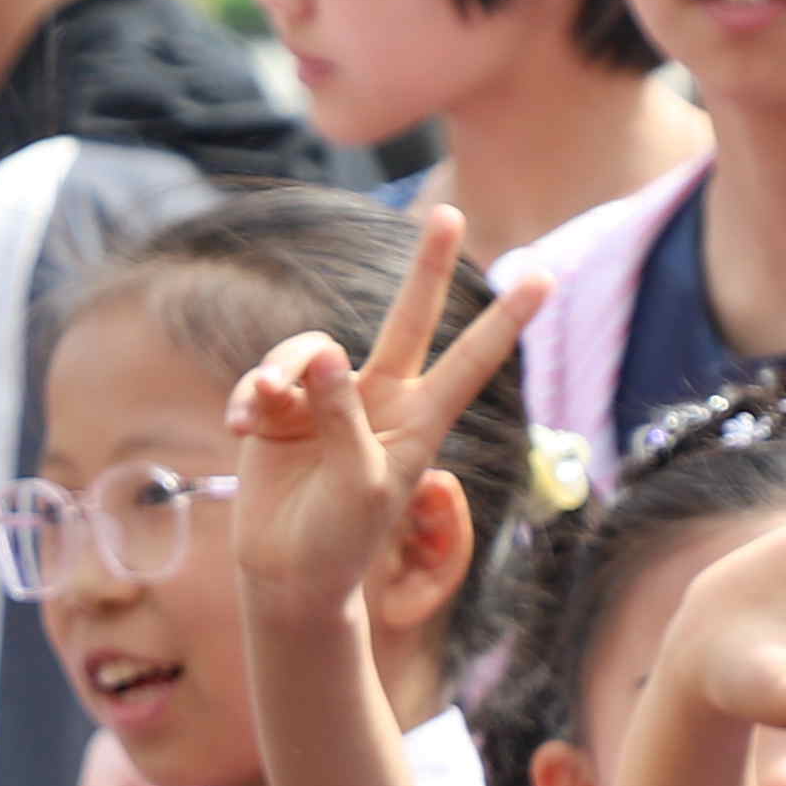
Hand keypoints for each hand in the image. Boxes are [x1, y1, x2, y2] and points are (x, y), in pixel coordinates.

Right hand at [224, 207, 542, 621]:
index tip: (545, 276)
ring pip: (311, 349)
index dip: (505, 320)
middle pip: (407, 319)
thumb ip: (344, 418)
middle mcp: (379, 400)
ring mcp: (330, 400)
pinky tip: (240, 427)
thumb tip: (324, 353)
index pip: (470, 361)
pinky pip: (267, 377)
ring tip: (260, 408)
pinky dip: (251, 396)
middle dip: (427, 268)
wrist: (287, 574)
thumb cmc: (340, 542)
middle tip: (447, 211)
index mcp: (419, 422)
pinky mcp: (283, 408)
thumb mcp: (358, 487)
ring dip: (280, 371)